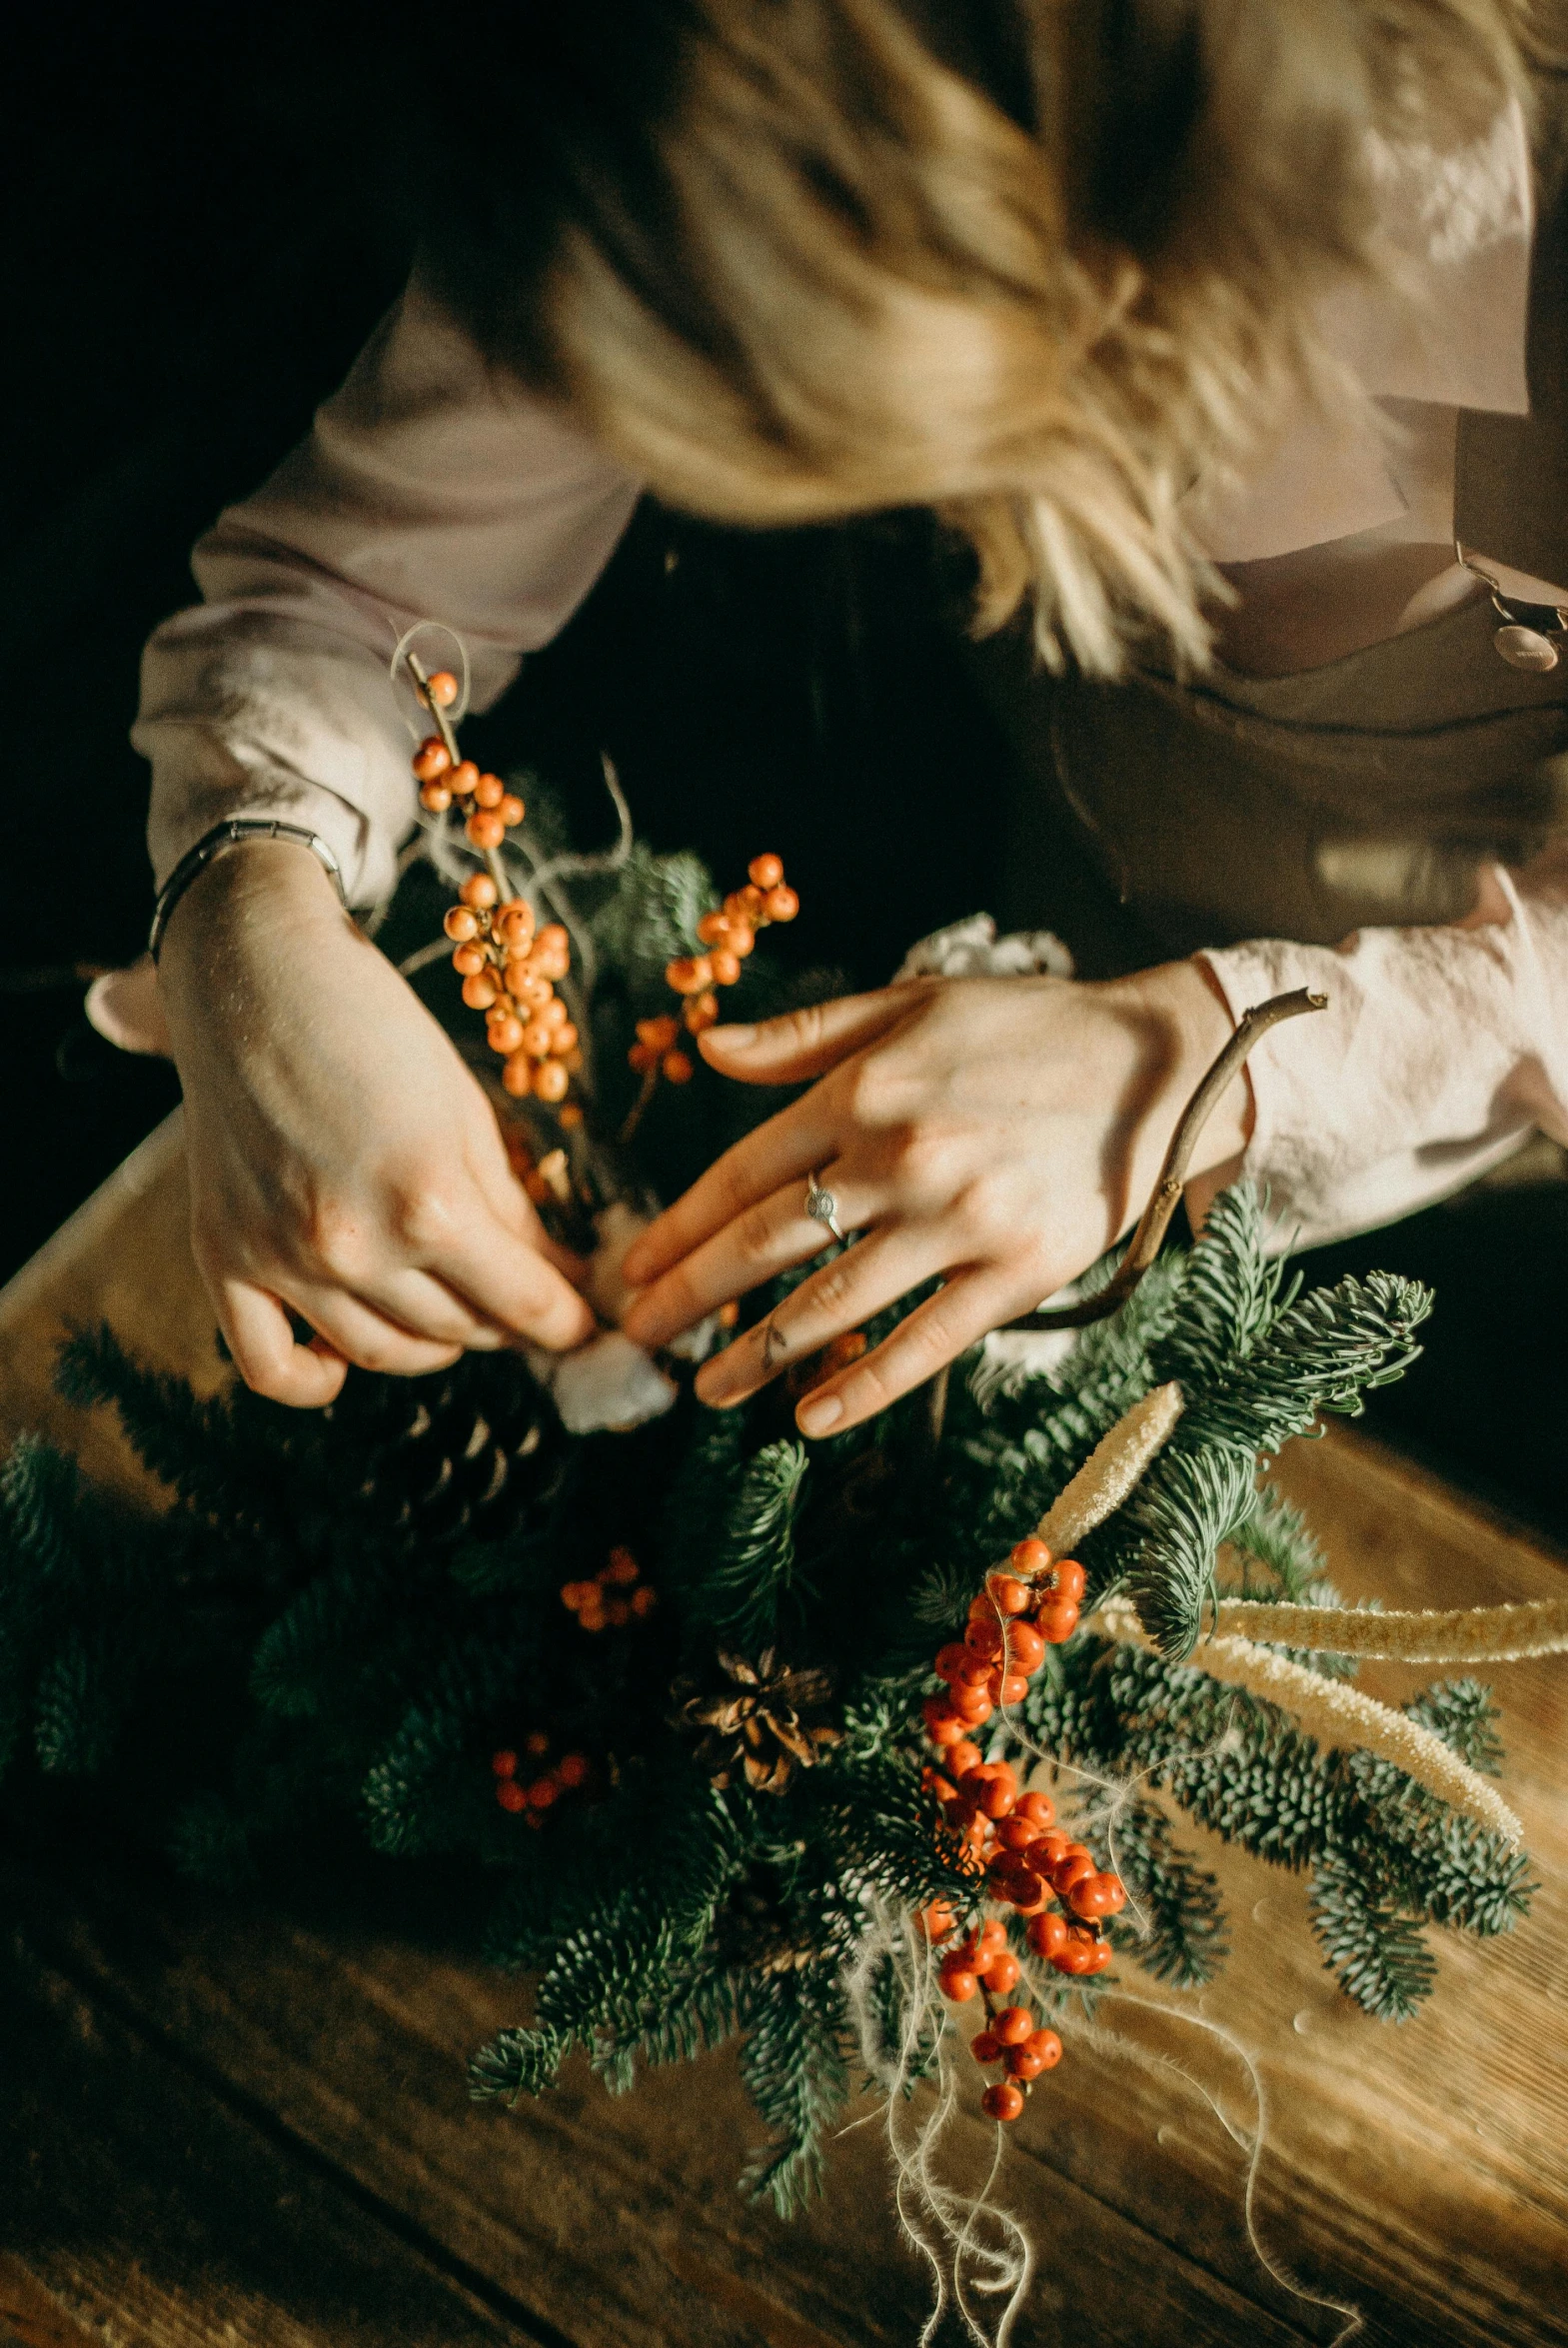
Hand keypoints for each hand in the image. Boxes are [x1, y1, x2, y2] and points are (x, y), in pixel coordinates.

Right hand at [158, 842, 594, 1406]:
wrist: (254, 976)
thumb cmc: (374, 1027)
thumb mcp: (467, 1110)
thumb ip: (510, 1206)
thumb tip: (558, 1276)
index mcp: (429, 1200)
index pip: (523, 1302)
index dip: (567, 1321)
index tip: (586, 1324)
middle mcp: (353, 1245)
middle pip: (459, 1330)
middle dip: (506, 1324)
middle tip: (523, 1304)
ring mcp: (282, 1258)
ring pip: (383, 1353)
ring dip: (435, 1347)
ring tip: (457, 1317)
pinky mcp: (225, 1257)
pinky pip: (268, 1366)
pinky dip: (314, 1382)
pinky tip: (344, 1366)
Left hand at [619, 963, 1244, 1436]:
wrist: (1161, 1064)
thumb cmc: (1025, 1028)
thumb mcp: (910, 1004)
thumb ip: (803, 1035)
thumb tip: (703, 1048)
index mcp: (864, 1092)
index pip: (742, 1174)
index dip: (678, 1228)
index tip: (632, 1268)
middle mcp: (902, 1158)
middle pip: (767, 1244)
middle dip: (690, 1297)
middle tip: (637, 1339)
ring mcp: (960, 1221)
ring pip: (832, 1304)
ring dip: (757, 1355)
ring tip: (706, 1391)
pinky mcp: (1018, 1273)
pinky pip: (923, 1343)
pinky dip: (862, 1386)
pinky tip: (809, 1419)